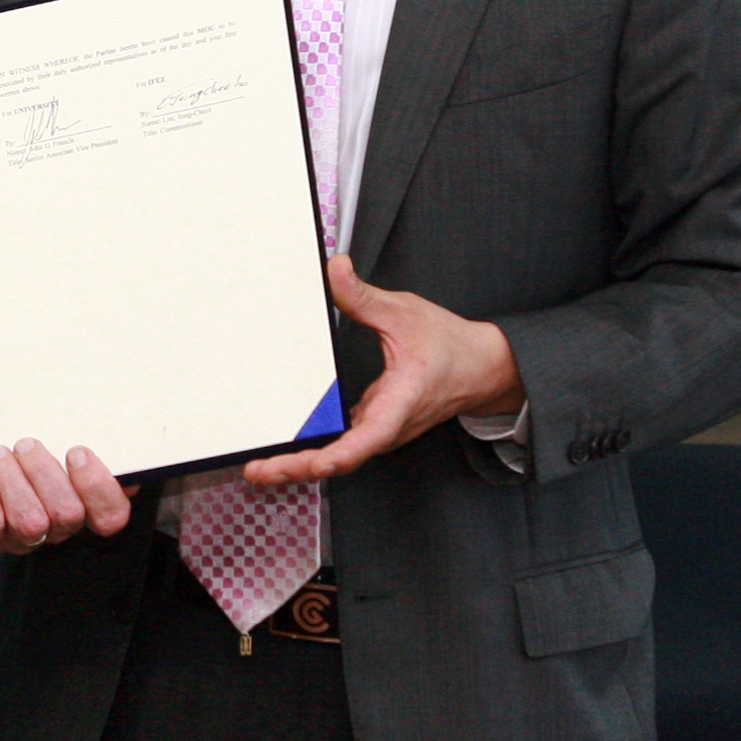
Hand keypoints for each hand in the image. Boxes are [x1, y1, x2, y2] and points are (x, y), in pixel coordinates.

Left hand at [0, 440, 131, 555]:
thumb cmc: (21, 468)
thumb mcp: (54, 457)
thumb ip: (82, 455)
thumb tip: (110, 445)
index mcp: (81, 510)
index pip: (110, 516)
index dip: (98, 487)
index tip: (77, 452)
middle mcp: (54, 531)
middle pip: (66, 514)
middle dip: (44, 472)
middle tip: (26, 445)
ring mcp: (20, 539)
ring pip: (28, 520)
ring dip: (11, 478)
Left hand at [240, 256, 523, 488]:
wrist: (482, 369)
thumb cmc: (450, 346)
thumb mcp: (405, 313)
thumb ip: (364, 297)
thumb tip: (335, 270)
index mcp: (398, 403)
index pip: (364, 440)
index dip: (332, 456)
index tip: (302, 463)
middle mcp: (388, 426)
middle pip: (340, 458)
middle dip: (297, 468)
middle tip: (258, 470)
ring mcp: (380, 430)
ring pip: (339, 457)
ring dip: (300, 465)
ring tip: (261, 467)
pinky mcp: (375, 427)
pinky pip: (342, 446)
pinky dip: (313, 452)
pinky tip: (286, 450)